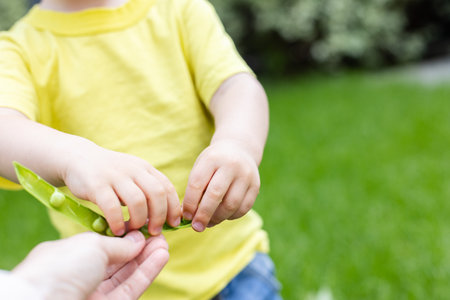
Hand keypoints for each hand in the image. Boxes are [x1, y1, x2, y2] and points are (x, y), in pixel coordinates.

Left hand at [12, 231, 168, 299]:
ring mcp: (93, 294)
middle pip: (117, 260)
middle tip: (159, 233)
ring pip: (126, 275)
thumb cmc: (59, 269)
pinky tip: (161, 256)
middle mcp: (79, 276)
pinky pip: (130, 288)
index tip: (144, 226)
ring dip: (147, 259)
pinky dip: (147, 273)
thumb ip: (118, 243)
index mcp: (67, 256)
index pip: (102, 244)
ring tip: (164, 244)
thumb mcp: (90, 245)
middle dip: (140, 246)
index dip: (125, 235)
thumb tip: (138, 239)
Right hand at [62, 142, 180, 235]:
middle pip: (156, 193)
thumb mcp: (132, 176)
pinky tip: (117, 231)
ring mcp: (115, 176)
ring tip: (135, 231)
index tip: (173, 224)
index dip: (173, 207)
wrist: (78, 158)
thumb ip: (147, 191)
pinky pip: (112, 206)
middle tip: (155, 231)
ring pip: (137, 200)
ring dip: (139, 220)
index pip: (167, 187)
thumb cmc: (110, 175)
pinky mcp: (97, 184)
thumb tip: (164, 218)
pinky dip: (117, 221)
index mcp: (145, 168)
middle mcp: (133, 170)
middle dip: (159, 216)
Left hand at [182, 139, 260, 231]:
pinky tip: (223, 216)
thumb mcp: (202, 167)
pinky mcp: (256, 186)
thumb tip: (190, 217)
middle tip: (196, 227)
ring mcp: (246, 175)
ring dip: (218, 218)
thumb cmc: (214, 163)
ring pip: (231, 204)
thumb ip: (195, 189)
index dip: (190, 203)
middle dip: (204, 214)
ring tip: (209, 223)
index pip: (197, 183)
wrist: (239, 150)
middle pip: (215, 195)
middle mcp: (231, 165)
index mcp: (212, 158)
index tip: (186, 216)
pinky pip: (243, 208)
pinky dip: (231, 217)